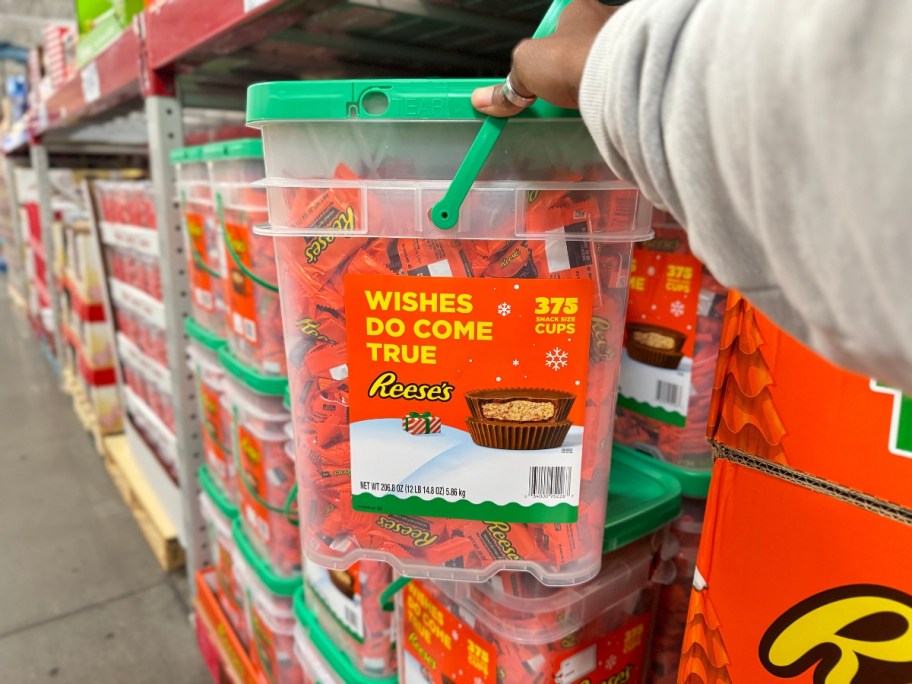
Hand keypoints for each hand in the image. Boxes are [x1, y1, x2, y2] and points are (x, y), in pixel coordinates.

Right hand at [472, 0, 618, 115]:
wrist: (615, 78)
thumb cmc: (571, 58)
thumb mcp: (525, 66)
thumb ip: (508, 86)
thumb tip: (483, 99)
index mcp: (578, 8)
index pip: (559, 26)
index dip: (547, 52)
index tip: (540, 75)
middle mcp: (606, 19)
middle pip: (582, 46)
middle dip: (570, 70)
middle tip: (559, 92)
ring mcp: (627, 42)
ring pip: (604, 63)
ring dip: (592, 81)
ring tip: (581, 101)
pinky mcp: (638, 68)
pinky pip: (621, 81)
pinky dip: (611, 94)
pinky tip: (601, 106)